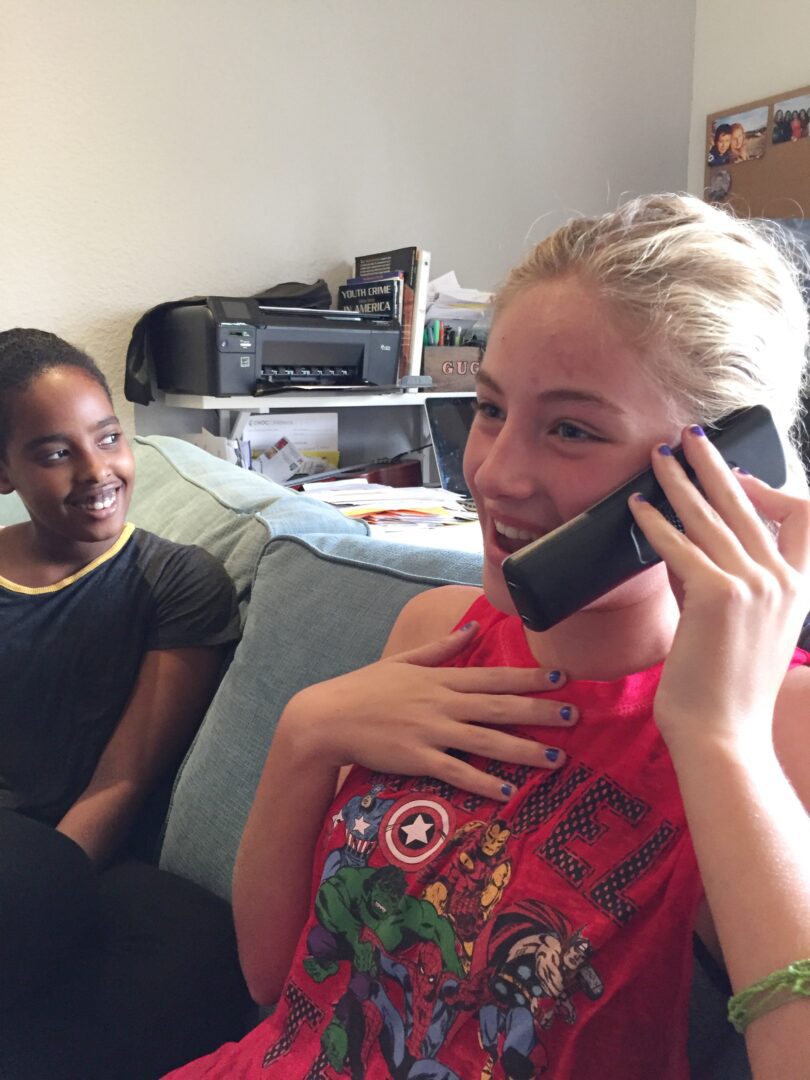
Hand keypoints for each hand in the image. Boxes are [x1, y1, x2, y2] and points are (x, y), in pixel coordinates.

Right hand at [280, 622, 577, 801]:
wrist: (327, 717)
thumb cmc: (364, 689)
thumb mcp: (403, 661)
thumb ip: (441, 648)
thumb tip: (471, 627)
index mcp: (440, 679)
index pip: (493, 676)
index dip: (529, 676)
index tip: (561, 677)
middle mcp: (442, 703)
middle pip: (500, 707)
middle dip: (540, 711)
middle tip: (574, 715)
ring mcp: (431, 731)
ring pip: (487, 741)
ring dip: (524, 750)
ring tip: (556, 759)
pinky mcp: (417, 758)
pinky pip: (457, 771)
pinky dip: (484, 782)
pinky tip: (509, 792)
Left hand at [629, 424, 809, 750]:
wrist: (722, 734)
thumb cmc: (726, 687)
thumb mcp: (744, 627)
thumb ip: (727, 582)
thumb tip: (687, 543)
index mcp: (800, 589)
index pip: (803, 519)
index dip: (770, 489)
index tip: (738, 476)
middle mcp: (784, 581)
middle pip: (750, 503)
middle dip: (715, 463)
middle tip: (690, 437)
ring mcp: (755, 587)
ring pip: (711, 516)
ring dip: (680, 480)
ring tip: (658, 457)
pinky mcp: (717, 596)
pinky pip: (680, 545)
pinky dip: (654, 522)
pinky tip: (635, 507)